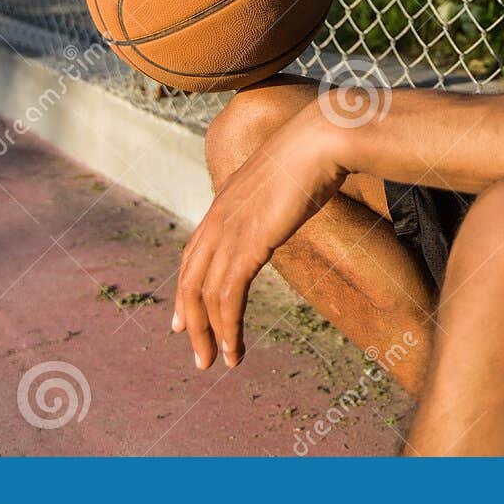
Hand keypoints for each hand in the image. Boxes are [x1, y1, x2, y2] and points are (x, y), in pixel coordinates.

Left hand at [173, 111, 347, 369]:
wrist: (320, 140)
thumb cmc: (315, 153)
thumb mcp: (286, 178)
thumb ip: (277, 195)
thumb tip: (290, 200)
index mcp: (224, 202)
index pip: (193, 254)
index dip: (186, 288)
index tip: (182, 319)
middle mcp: (218, 218)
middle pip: (189, 280)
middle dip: (190, 321)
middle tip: (196, 352)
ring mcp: (229, 232)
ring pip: (205, 296)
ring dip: (209, 334)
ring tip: (219, 362)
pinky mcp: (247, 245)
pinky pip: (227, 297)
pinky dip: (228, 328)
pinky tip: (234, 348)